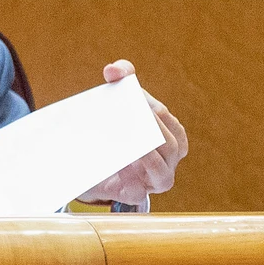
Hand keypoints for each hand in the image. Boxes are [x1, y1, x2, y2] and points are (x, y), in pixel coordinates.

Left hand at [77, 59, 187, 206]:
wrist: (92, 167)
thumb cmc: (114, 131)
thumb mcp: (117, 101)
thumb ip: (120, 77)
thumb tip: (113, 70)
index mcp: (171, 134)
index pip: (165, 117)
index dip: (149, 107)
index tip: (132, 96)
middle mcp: (169, 159)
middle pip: (169, 142)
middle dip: (152, 128)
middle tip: (132, 115)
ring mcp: (155, 179)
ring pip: (161, 169)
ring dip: (149, 155)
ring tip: (134, 142)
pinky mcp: (135, 195)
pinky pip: (139, 190)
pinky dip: (131, 179)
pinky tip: (120, 164)